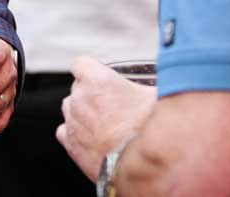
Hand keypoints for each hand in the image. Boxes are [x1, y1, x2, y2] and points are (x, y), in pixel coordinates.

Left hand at [56, 56, 156, 179]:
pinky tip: (92, 139)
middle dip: (92, 95)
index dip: (91, 71)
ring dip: (82, 113)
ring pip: (70, 109)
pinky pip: (65, 132)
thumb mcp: (157, 95)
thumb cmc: (151, 128)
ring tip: (104, 125)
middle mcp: (79, 98)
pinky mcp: (71, 144)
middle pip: (77, 88)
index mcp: (97, 80)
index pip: (81, 64)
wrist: (143, 165)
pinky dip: (76, 134)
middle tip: (112, 107)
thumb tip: (164, 79)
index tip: (101, 78)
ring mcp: (73, 121)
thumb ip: (151, 82)